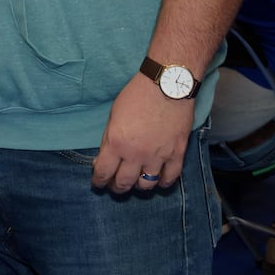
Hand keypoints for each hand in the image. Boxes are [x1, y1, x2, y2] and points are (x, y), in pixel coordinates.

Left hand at [90, 72, 193, 194]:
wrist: (166, 86)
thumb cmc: (136, 96)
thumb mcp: (113, 116)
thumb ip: (109, 140)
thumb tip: (104, 159)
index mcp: (116, 143)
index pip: (104, 172)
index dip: (99, 181)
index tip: (98, 184)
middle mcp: (136, 154)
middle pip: (124, 183)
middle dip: (116, 188)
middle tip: (114, 187)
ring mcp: (158, 156)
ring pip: (147, 184)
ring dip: (139, 186)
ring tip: (136, 183)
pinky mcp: (177, 154)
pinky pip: (170, 178)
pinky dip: (163, 183)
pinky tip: (158, 181)